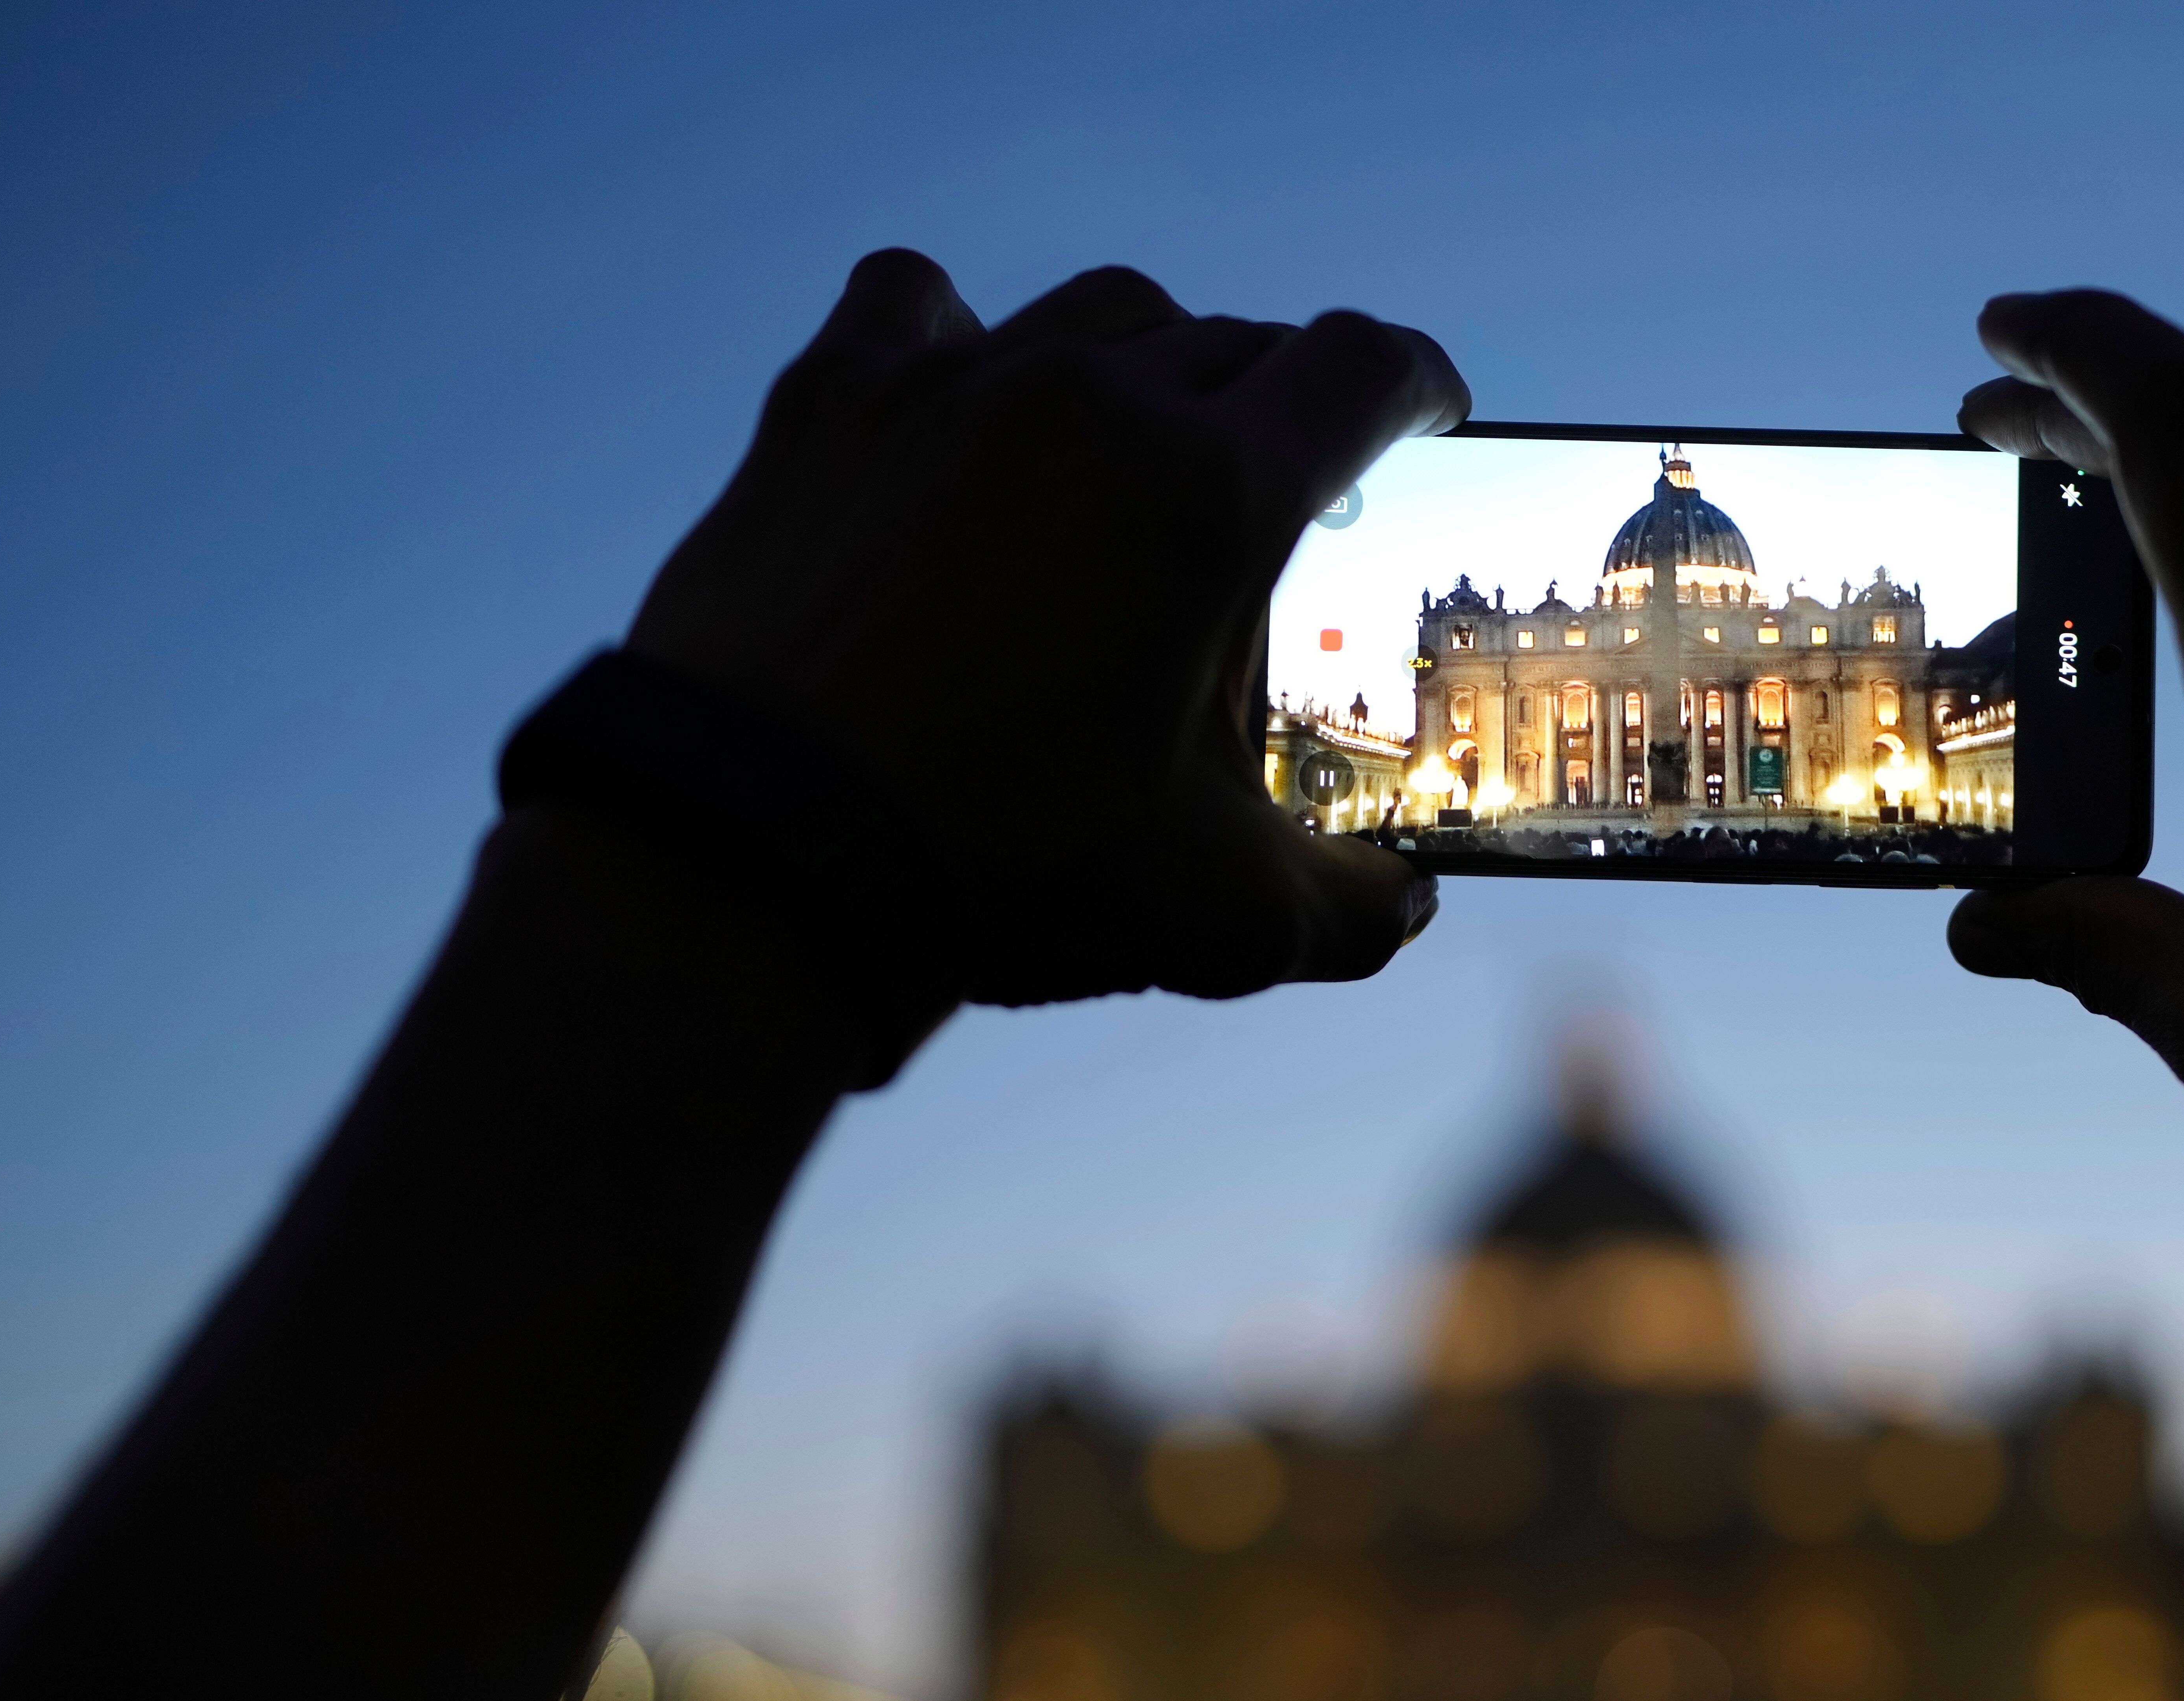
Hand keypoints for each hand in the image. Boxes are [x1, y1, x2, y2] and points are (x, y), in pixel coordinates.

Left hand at [628, 252, 1466, 1007]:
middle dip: (1279, 406)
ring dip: (1145, 363)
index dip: (1415, 383)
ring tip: (1137, 439)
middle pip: (1235, 345)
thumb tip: (1409, 905)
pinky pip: (916, 303)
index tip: (1426, 406)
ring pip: (1101, 314)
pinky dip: (961, 333)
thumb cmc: (1005, 872)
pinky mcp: (833, 405)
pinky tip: (964, 388)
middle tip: (1276, 478)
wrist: (758, 852)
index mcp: (1215, 495)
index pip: (1360, 372)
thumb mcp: (1217, 914)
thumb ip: (1349, 910)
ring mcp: (957, 385)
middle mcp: (1096, 401)